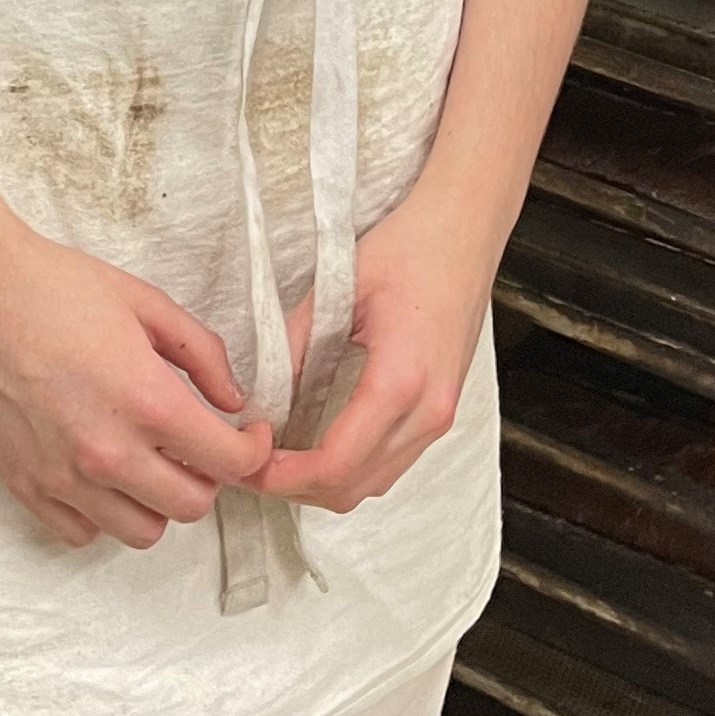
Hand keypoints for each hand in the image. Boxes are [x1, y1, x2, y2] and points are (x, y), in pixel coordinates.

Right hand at [0, 219, 276, 549]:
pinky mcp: (24, 487)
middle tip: (198, 444)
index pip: (228, 464)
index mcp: (147, 402)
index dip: (251, 451)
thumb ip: (202, 355)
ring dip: (156, 501)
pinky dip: (102, 514)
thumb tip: (232, 400)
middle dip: (208, 477)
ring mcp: (63, 478)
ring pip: (140, 531)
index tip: (249, 434)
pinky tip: (102, 473)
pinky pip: (82, 533)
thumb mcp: (147, 303)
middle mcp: (108, 453)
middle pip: (190, 507)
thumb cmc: (54, 287)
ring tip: (149, 459)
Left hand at [257, 185, 492, 514]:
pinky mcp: (442, 407)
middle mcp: (428, 409)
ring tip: (281, 457)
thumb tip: (258, 397)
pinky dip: (353, 467)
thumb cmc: (410, 245)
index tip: (249, 465)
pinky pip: (393, 461)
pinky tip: (322, 443)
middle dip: (296, 488)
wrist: (465, 227)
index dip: (283, 478)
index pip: (335, 465)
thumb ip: (293, 348)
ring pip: (375, 483)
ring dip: (324, 483)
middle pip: (353, 488)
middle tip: (253, 465)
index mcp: (400, 381)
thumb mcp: (336, 290)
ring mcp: (441, 413)